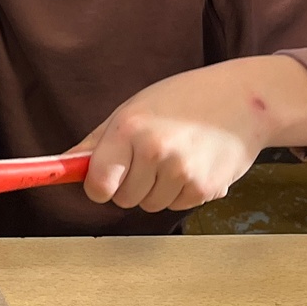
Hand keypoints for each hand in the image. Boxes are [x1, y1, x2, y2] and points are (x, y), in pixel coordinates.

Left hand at [75, 58, 306, 214]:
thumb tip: (61, 167)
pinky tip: (195, 163)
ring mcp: (181, 173)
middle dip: (130, 184)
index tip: (103, 180)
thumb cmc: (184, 100)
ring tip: (176, 156)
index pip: (97, 185)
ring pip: (149, 205)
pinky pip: (177, 206)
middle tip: (150, 157)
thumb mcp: (133, 109)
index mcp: (129, 129)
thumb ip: (97, 143)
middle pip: (123, 199)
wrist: (245, 99)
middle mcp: (154, 152)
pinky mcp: (205, 189)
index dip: (99, 186)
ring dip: (157, 189)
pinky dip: (182, 191)